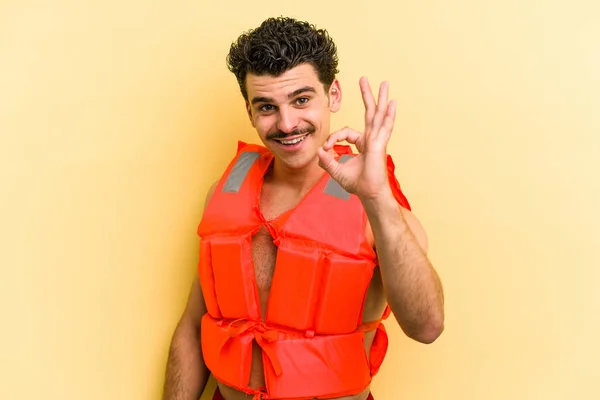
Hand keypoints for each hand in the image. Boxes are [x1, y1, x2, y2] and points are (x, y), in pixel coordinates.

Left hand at [317, 77, 396, 200]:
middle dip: (367, 96)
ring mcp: (377, 140)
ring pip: (378, 114)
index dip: (333, 138)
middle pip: (369, 112)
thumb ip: (326, 161)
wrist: (368, 193)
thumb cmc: (357, 184)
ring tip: (384, 82)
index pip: (346, 132)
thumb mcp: (336, 171)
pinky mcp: (379, 144)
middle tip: (364, 79)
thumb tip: (318, 151)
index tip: (326, 148)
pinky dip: (388, 114)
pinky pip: (384, 126)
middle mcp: (371, 139)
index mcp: (362, 143)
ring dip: (380, 98)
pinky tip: (392, 103)